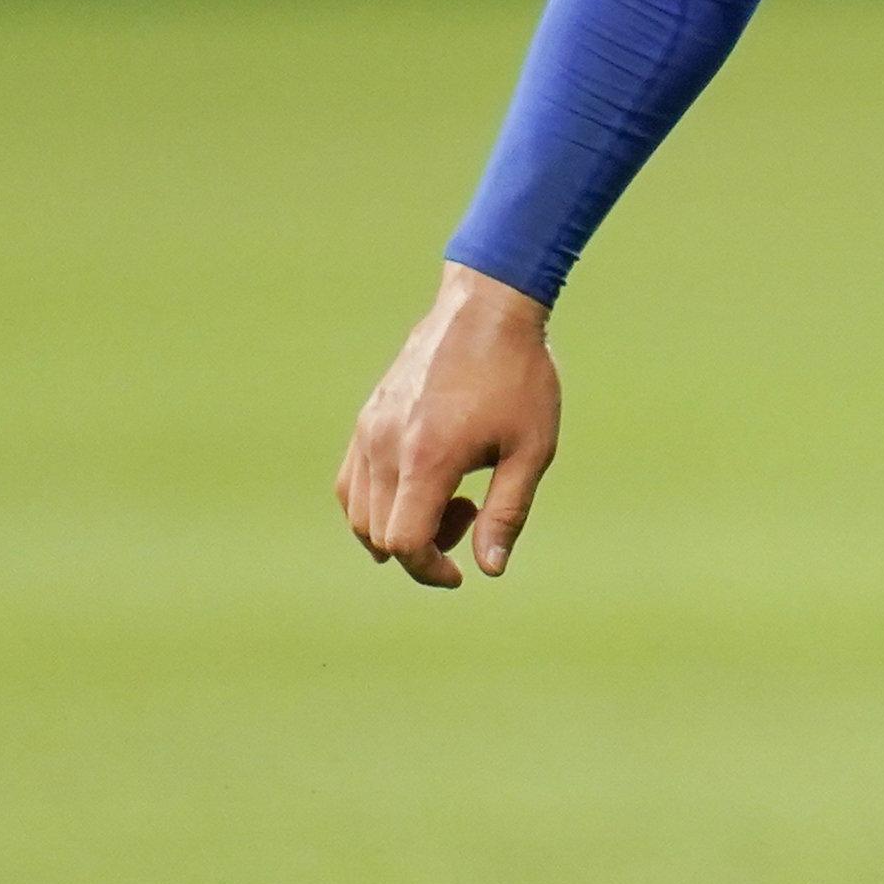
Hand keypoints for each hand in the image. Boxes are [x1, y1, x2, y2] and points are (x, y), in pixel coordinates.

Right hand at [336, 263, 560, 587]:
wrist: (486, 310)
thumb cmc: (520, 379)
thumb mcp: (532, 450)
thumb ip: (507, 513)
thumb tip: (489, 568)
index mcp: (427, 458)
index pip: (404, 542)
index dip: (430, 569)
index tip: (460, 573)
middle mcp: (385, 446)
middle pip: (377, 534)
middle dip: (421, 547)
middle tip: (470, 514)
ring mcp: (368, 430)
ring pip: (358, 511)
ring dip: (399, 525)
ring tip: (452, 497)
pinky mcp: (365, 419)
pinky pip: (351, 481)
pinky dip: (378, 502)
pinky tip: (423, 484)